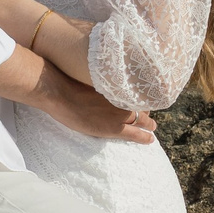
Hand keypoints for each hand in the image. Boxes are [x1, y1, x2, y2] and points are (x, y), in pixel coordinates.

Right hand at [37, 69, 158, 143]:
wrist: (61, 93)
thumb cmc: (69, 79)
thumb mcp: (91, 72)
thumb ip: (102, 76)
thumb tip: (102, 72)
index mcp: (120, 83)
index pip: (137, 91)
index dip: (140, 95)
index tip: (141, 97)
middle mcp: (124, 97)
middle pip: (141, 104)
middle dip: (145, 109)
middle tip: (148, 114)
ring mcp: (121, 114)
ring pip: (142, 120)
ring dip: (148, 124)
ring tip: (152, 127)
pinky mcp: (115, 128)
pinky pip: (136, 134)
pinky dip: (145, 137)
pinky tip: (150, 139)